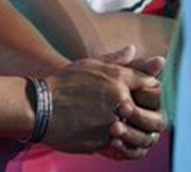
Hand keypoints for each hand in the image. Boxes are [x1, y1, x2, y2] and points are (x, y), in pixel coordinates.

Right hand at [40, 45, 164, 158]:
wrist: (40, 107)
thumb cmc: (63, 84)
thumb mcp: (89, 65)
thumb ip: (115, 59)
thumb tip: (133, 49)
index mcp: (118, 77)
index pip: (151, 83)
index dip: (148, 90)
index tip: (141, 94)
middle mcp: (120, 97)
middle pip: (147, 108)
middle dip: (141, 111)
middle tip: (126, 112)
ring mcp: (114, 120)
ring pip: (134, 127)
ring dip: (128, 127)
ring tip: (111, 124)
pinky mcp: (105, 139)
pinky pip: (119, 142)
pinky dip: (114, 139)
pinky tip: (100, 133)